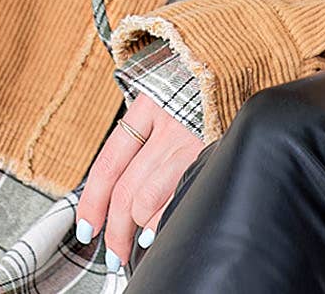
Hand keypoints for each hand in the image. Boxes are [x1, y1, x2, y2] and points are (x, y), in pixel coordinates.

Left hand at [75, 93, 204, 270]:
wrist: (236, 71)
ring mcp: (189, 139)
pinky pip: (177, 198)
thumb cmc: (199, 91)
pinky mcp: (211, 152)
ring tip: (139, 241)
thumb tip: (115, 192)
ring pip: (145, 199)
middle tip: (114, 252)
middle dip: (115, 230)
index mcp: (147, 106)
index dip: (93, 202)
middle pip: (125, 189)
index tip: (87, 227)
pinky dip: (162, 220)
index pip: (108, 162)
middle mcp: (166, 123)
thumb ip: (142, 137)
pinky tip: (158, 229)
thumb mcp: (164, 102)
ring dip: (137, 228)